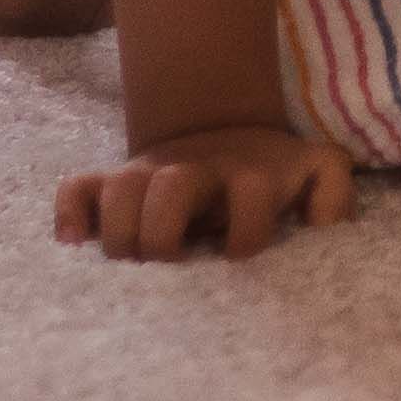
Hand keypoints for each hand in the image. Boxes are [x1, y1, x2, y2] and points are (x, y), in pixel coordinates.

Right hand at [53, 120, 357, 263]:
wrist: (226, 134)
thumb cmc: (271, 181)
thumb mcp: (313, 175)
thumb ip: (331, 194)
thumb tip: (326, 225)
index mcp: (250, 174)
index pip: (251, 193)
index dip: (247, 232)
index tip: (236, 259)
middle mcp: (197, 169)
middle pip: (174, 185)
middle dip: (167, 231)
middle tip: (168, 265)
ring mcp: (152, 172)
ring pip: (121, 186)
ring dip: (120, 229)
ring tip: (127, 263)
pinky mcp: (114, 180)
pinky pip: (77, 187)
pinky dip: (69, 213)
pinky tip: (73, 243)